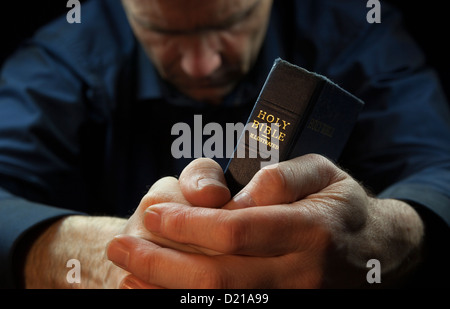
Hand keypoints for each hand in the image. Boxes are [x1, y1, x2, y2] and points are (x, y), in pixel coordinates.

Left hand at [107, 155, 423, 287]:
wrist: (378, 253)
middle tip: (120, 245)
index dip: (186, 226)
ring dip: (164, 292)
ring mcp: (294, 301)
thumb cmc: (341, 206)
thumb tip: (242, 195)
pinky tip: (159, 294)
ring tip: (126, 275)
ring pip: (220, 304)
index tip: (152, 214)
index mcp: (311, 230)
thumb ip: (284, 176)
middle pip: (217, 278)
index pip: (235, 232)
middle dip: (159, 263)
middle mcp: (302, 275)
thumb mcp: (323, 173)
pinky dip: (188, 305)